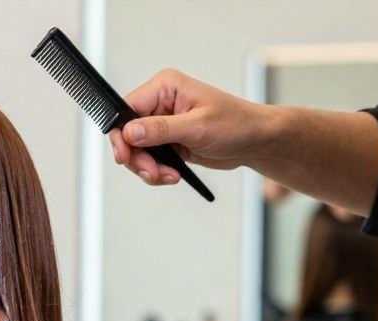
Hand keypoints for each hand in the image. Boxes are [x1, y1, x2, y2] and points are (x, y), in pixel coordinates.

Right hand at [108, 69, 271, 185]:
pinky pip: (148, 159)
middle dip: (138, 158)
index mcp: (165, 87)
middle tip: (153, 172)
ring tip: (167, 176)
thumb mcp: (198, 127)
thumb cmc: (236, 124)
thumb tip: (130, 132)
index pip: (127, 109)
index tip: (125, 156)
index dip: (122, 135)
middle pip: (128, 134)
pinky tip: (172, 175)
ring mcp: (161, 123)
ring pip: (136, 150)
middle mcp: (160, 103)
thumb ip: (161, 129)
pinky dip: (156, 171)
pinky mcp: (166, 140)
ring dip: (148, 168)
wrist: (255, 141)